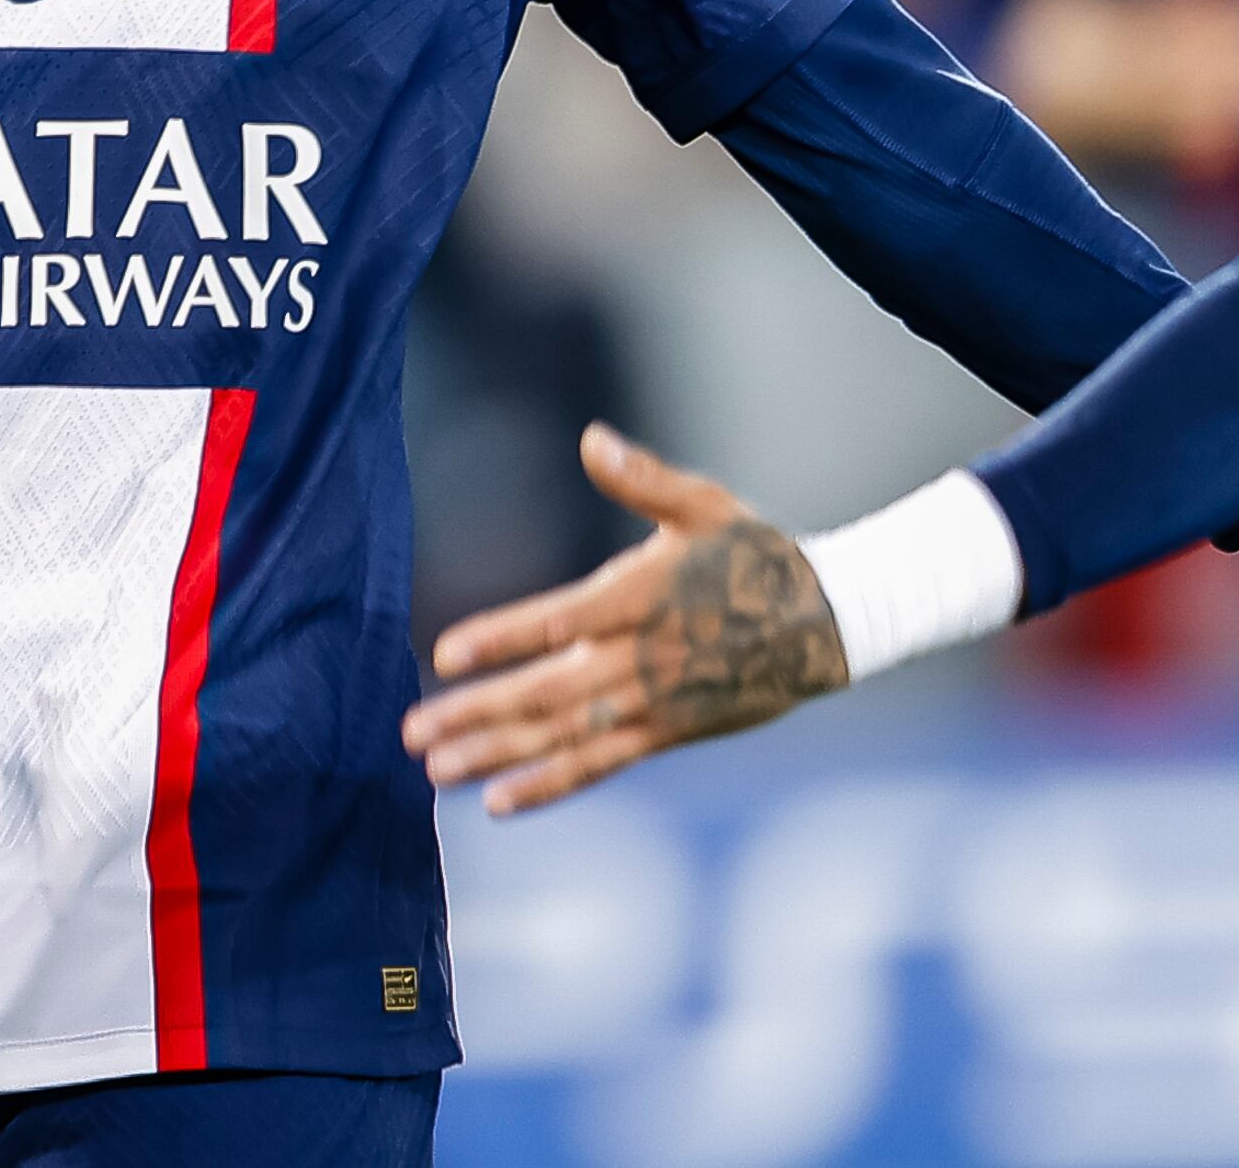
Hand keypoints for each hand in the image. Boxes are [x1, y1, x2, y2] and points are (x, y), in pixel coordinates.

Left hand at [401, 424, 845, 816]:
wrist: (826, 624)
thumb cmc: (756, 554)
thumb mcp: (705, 504)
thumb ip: (643, 478)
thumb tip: (592, 438)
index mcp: (643, 595)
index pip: (561, 620)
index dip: (504, 637)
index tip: (446, 653)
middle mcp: (643, 656)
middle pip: (548, 691)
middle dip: (477, 712)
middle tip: (412, 732)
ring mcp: (654, 702)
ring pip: (565, 735)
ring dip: (498, 754)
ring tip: (437, 771)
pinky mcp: (666, 732)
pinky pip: (600, 763)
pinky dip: (549, 783)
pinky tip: (498, 801)